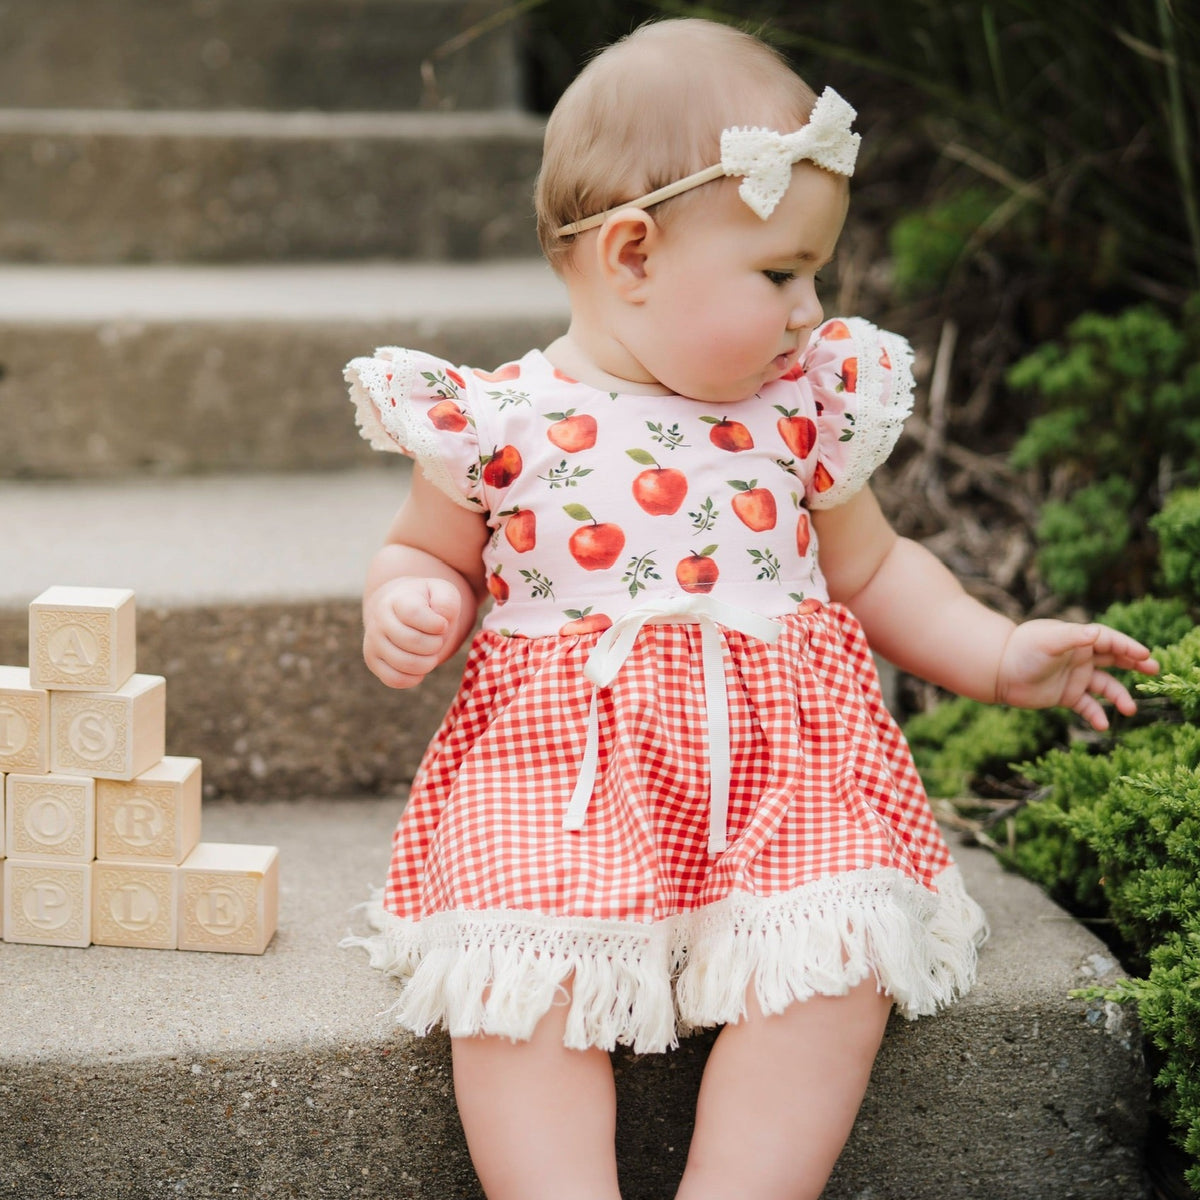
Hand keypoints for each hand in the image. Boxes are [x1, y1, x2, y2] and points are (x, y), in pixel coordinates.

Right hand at [363, 577, 462, 688]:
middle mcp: (379, 620)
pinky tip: (420, 665)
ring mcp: (372, 642)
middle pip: (412, 641)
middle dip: (435, 644)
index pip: (414, 613)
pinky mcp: (372, 661)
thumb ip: (447, 603)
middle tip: (437, 639)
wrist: (400, 610)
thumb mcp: (442, 593)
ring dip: (428, 662)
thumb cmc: (427, 604)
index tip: (443, 625)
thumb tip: (440, 624)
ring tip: (430, 652)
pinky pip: (395, 680)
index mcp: (396, 600)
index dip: (436, 624)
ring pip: (405, 663)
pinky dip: (414, 678)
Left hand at [996, 620, 1159, 729]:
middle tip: (1154, 671)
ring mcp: (1075, 677)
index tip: (1145, 655)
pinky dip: (1096, 715)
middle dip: (1135, 665)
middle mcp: (1080, 657)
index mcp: (1078, 639)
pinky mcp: (1066, 696)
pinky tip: (1103, 725)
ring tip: (1129, 709)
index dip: (1128, 647)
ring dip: (1119, 696)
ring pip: (1105, 686)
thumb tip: (1097, 634)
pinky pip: (1087, 706)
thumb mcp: (1048, 640)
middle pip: (1115, 659)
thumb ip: (1073, 637)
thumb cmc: (1022, 650)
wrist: (997, 671)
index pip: (1110, 641)